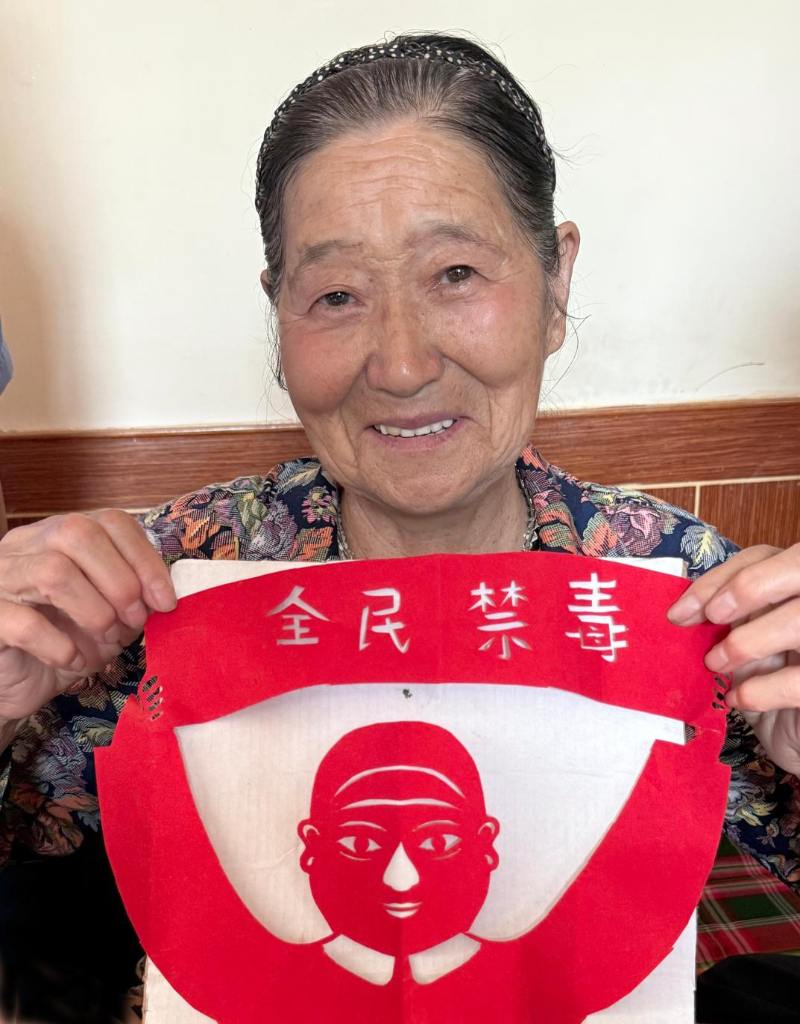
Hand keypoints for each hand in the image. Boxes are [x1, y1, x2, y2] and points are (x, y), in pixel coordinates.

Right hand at [0, 511, 175, 726]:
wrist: (14, 685)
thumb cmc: (62, 644)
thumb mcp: (108, 616)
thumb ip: (133, 598)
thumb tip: (164, 595)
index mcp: (57, 537)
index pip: (108, 521)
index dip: (143, 558)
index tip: (165, 600)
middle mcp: (24, 547)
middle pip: (78, 533)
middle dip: (121, 580)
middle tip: (135, 620)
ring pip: (53, 571)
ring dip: (95, 611)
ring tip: (107, 638)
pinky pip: (24, 623)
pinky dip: (59, 645)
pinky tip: (72, 659)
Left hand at [668, 544, 799, 774]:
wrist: (792, 734)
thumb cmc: (766, 681)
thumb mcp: (742, 642)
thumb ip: (725, 617)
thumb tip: (679, 608)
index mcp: (794, 585)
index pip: (762, 557)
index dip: (720, 578)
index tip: (682, 611)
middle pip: (795, 568)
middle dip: (747, 588)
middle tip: (712, 618)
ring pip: (799, 619)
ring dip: (748, 641)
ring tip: (716, 664)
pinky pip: (798, 680)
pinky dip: (761, 690)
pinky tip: (737, 699)